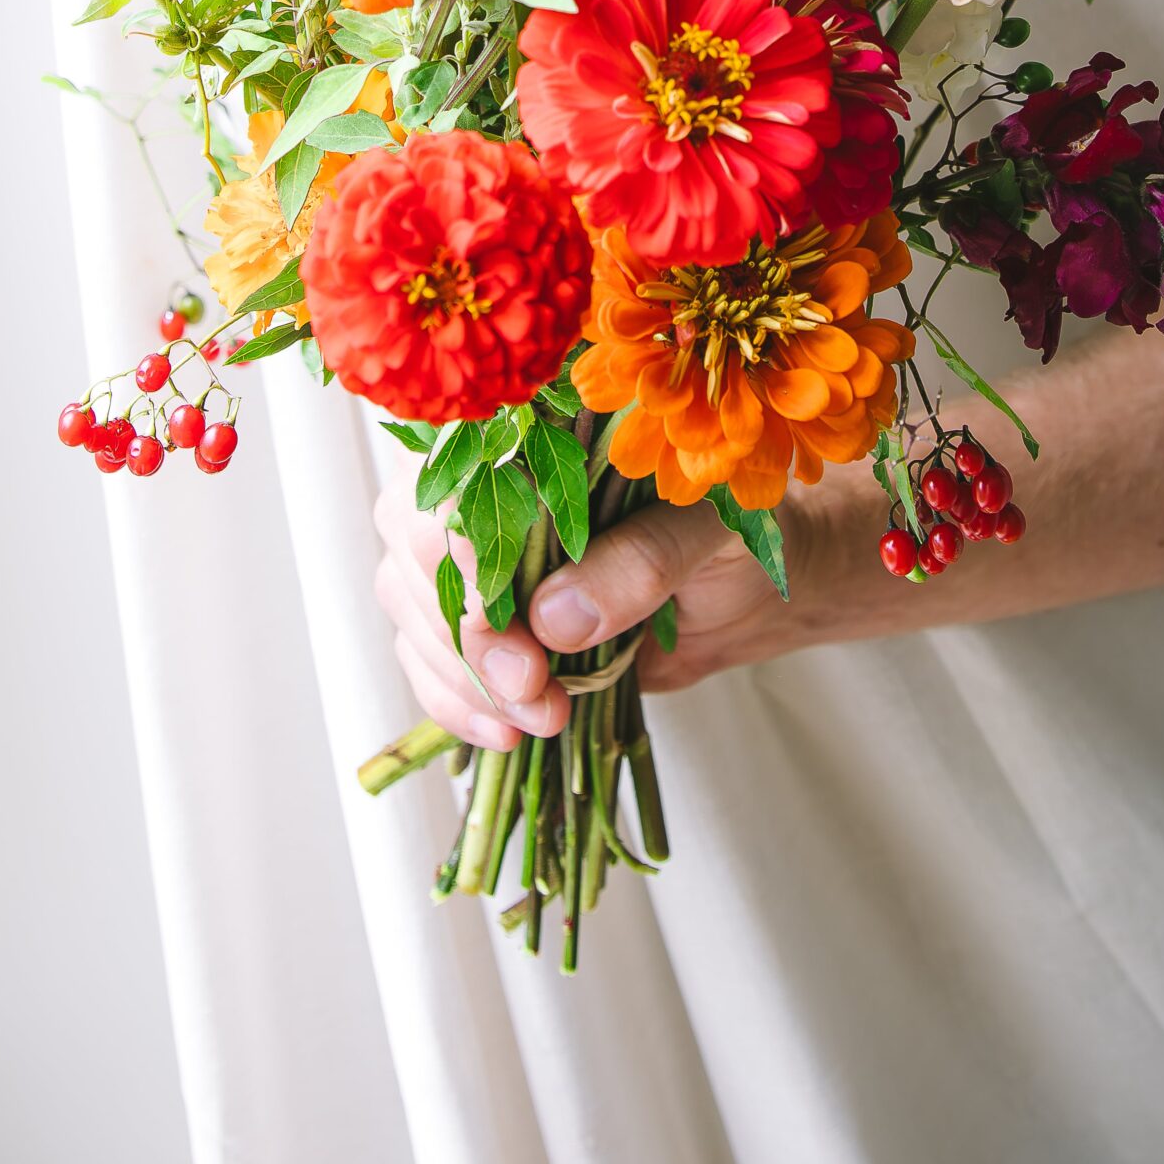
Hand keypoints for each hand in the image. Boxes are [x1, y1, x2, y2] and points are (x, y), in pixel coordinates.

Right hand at [374, 467, 874, 745]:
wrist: (749, 589)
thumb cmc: (739, 534)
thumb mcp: (712, 535)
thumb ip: (642, 561)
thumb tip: (552, 618)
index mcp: (540, 430)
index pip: (457, 480)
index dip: (470, 563)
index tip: (518, 641)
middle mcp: (489, 481)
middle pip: (417, 552)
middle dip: (467, 637)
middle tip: (533, 693)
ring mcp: (475, 553)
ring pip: (414, 611)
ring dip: (464, 680)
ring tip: (539, 720)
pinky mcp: (482, 617)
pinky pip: (431, 658)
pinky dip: (458, 703)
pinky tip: (505, 733)